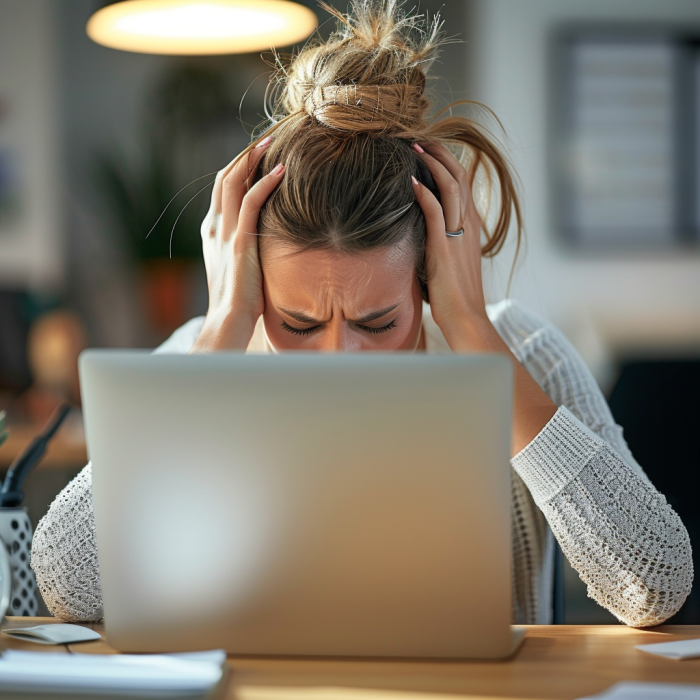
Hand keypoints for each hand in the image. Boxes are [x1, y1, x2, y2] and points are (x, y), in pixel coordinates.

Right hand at [191, 137, 284, 351]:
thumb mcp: (239, 266)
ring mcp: (225, 231)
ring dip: (253, 157)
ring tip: (272, 141)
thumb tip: (265, 238)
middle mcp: (215, 225)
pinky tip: (282, 170)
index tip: (259, 153)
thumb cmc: (240, 299)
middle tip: (267, 138)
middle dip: (245, 154)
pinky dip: (265, 182)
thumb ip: (245, 246)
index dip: (239, 166)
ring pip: (234, 181)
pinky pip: (252, 201)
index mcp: (212, 230)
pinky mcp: (239, 240)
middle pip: (226, 177)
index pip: (223, 188)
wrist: (229, 318)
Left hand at [411, 142, 489, 347]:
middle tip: (421, 138)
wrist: (466, 318)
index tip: (429, 150)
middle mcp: (468, 226)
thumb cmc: (454, 296)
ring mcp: (458, 235)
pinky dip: (424, 193)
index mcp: (470, 227)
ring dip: (433, 164)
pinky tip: (411, 181)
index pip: (463, 184)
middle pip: (460, 177)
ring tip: (415, 147)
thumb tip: (420, 233)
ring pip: (451, 187)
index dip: (448, 163)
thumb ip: (440, 242)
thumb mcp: (450, 262)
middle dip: (440, 154)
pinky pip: (436, 212)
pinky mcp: (445, 247)